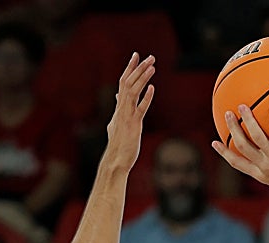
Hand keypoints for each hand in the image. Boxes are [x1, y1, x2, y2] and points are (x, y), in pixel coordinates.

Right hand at [104, 53, 155, 172]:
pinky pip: (140, 109)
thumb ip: (118, 108)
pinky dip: (145, 98)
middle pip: (128, 83)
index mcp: (119, 107)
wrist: (116, 160)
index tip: (136, 55)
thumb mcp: (116, 122)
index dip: (129, 68)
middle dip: (138, 68)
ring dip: (142, 78)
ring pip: (133, 92)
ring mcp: (127, 116)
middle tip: (149, 57)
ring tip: (152, 66)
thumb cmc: (119, 143)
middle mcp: (122, 109)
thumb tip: (118, 96)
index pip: (123, 82)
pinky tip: (152, 88)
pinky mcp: (133, 125)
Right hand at [212, 104, 268, 198]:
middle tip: (228, 114)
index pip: (237, 163)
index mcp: (261, 174)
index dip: (224, 153)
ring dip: (248, 121)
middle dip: (233, 129)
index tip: (215, 142)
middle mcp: (265, 167)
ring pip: (256, 138)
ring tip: (243, 106)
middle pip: (242, 146)